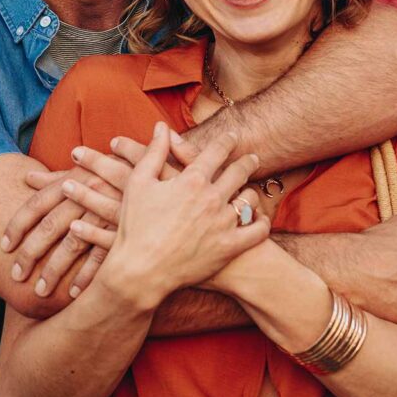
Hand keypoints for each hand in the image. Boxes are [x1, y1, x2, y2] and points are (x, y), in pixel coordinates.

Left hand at [0, 164, 120, 296]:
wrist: (169, 174)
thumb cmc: (123, 174)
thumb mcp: (92, 171)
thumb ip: (58, 177)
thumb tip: (27, 177)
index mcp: (77, 178)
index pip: (37, 203)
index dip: (16, 225)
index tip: (3, 246)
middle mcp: (90, 194)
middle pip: (50, 227)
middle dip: (30, 253)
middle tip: (15, 276)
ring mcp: (108, 215)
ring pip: (73, 246)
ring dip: (54, 271)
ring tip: (39, 292)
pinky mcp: (128, 233)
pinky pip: (102, 258)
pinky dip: (86, 277)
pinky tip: (72, 294)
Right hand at [90, 123, 269, 309]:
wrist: (141, 270)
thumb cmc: (136, 226)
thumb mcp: (138, 183)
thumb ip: (153, 152)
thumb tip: (161, 126)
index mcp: (192, 179)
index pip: (218, 151)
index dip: (227, 140)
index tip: (232, 136)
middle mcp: (212, 198)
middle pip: (240, 171)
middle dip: (248, 162)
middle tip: (253, 159)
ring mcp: (223, 223)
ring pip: (249, 199)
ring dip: (251, 192)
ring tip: (251, 190)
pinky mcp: (230, 247)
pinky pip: (257, 230)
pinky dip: (261, 222)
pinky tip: (259, 218)